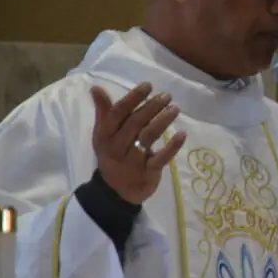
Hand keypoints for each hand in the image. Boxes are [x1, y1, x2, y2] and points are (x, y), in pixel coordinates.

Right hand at [90, 82, 185, 204]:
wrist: (115, 192)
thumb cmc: (113, 156)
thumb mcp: (104, 135)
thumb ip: (105, 112)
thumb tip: (96, 88)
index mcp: (104, 135)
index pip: (117, 113)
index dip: (133, 98)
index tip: (148, 85)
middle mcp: (116, 147)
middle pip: (134, 123)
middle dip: (151, 107)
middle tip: (167, 96)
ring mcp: (132, 161)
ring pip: (148, 137)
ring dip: (163, 121)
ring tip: (175, 108)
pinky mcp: (147, 173)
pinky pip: (160, 159)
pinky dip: (172, 147)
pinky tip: (182, 134)